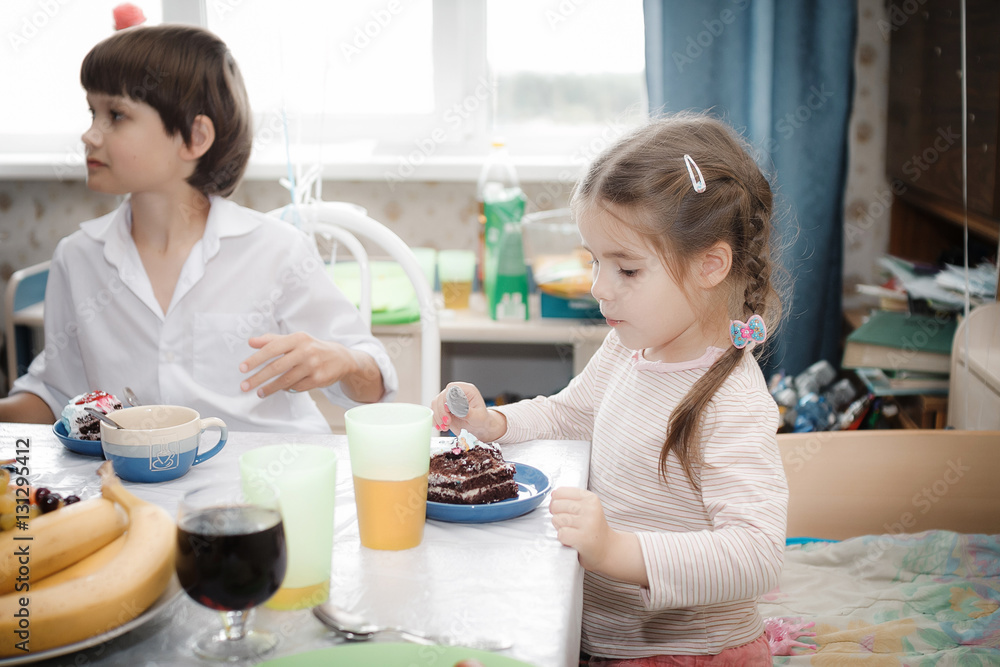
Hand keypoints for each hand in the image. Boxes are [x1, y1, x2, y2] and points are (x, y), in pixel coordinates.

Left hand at [239, 332, 357, 397]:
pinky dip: (287, 389)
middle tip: (245, 386)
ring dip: (270, 388)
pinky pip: (297, 387)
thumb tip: (251, 342)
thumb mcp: (295, 340)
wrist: (341, 358)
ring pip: (286, 380)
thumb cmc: (312, 348)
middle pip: (277, 367)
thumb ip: (272, 340)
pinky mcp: (319, 379)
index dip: (256, 359)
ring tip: (259, 392)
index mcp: (298, 338)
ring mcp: (313, 366)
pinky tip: (282, 388)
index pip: (272, 348)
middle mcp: (306, 351)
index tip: (242, 368)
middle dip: (258, 378)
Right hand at [430, 382, 505, 441]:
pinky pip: (434, 411)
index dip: (447, 398)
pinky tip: (441, 427)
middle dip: (441, 411)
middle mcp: (456, 393)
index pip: (452, 388)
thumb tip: (455, 407)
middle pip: (441, 396)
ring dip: (438, 417)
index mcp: (467, 390)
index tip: (449, 410)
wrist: (479, 427)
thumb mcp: (478, 417)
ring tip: (445, 426)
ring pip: (436, 404)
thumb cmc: (481, 420)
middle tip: (447, 422)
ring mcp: (449, 400)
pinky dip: (435, 420)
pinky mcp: (444, 409)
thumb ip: (467, 412)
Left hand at [549, 487, 613, 571]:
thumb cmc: (592, 528)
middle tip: (568, 523)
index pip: (560, 492)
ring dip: (560, 527)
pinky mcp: (583, 538)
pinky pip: (561, 534)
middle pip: (556, 505)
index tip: (563, 510)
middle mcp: (590, 509)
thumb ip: (569, 499)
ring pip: (557, 519)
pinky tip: (572, 539)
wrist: (607, 548)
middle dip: (557, 515)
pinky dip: (563, 538)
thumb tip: (553, 494)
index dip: (556, 501)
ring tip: (571, 531)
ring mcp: (588, 523)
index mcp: (590, 498)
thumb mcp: (586, 508)